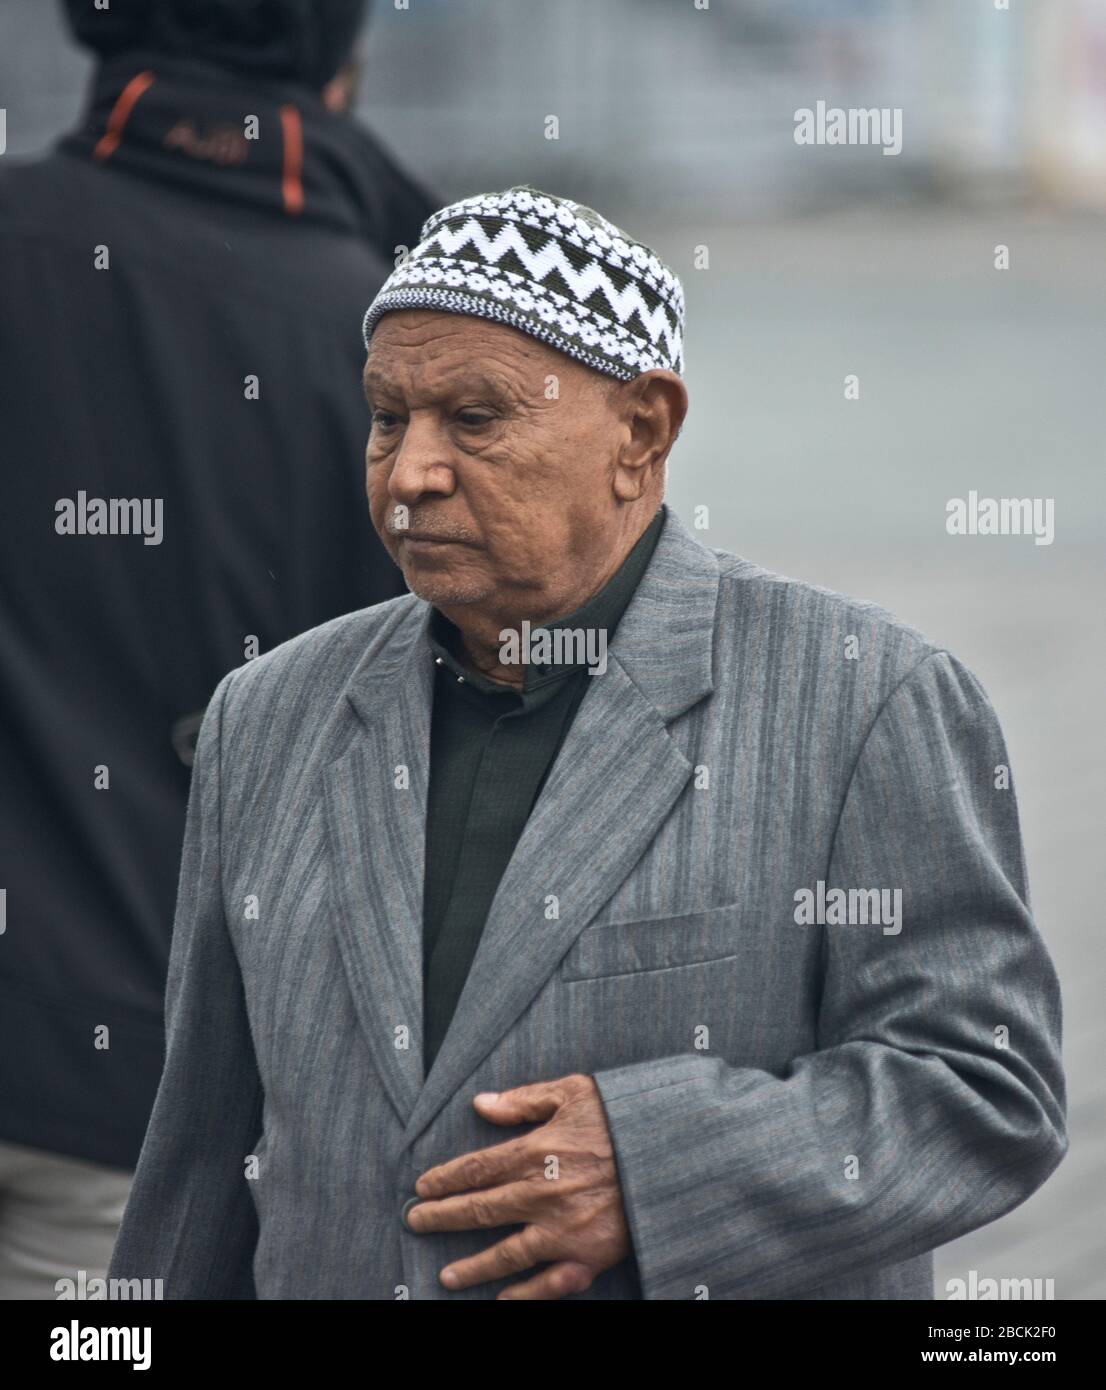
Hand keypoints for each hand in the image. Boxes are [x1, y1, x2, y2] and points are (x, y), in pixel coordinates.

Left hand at [406, 1073, 629, 1298]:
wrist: (671, 1151)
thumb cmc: (623, 1116)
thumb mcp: (573, 1092)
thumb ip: (524, 1100)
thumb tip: (480, 1103)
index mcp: (535, 1151)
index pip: (476, 1168)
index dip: (445, 1178)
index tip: (422, 1187)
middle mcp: (541, 1194)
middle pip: (480, 1209)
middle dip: (443, 1217)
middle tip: (416, 1223)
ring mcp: (563, 1229)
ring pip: (505, 1253)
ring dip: (472, 1266)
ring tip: (446, 1276)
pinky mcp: (588, 1255)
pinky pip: (549, 1282)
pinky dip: (525, 1295)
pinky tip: (503, 1300)